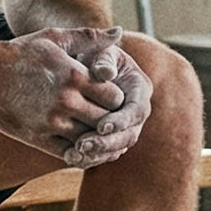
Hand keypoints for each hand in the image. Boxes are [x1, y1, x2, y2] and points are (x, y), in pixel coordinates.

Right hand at [0, 29, 118, 164]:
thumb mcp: (54, 38)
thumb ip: (89, 37)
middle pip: (106, 120)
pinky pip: (68, 154)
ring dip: (96, 139)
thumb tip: (119, 33)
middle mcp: (65, 100)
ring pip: (89, 140)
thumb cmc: (21, 53)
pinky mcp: (36, 138)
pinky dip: (78, 153)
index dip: (118, 99)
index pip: (115, 97)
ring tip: (97, 133)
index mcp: (74, 75)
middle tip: (111, 120)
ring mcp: (51, 122)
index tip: (112, 98)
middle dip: (111, 121)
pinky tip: (79, 144)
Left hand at [46, 27, 152, 166]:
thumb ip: (103, 59)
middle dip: (107, 143)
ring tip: (74, 153)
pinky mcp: (109, 137)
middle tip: (83, 145)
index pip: (136, 110)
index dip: (121, 121)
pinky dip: (89, 158)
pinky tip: (70, 157)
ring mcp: (124, 127)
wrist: (80, 66)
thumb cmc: (91, 54)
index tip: (101, 126)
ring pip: (116, 148)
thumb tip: (105, 72)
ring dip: (97, 154)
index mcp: (139, 89)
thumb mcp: (98, 51)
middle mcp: (135, 111)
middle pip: (129, 135)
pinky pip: (104, 153)